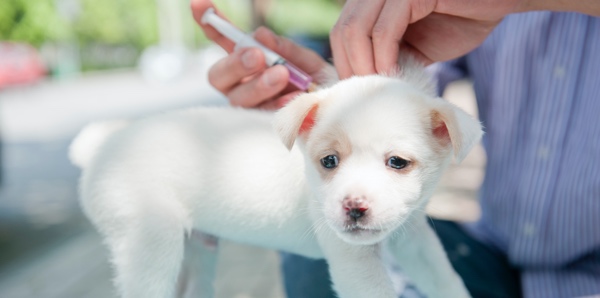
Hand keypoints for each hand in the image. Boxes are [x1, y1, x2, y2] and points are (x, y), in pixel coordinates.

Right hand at [191, 0, 328, 108]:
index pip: (222, 41)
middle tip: (258, 56)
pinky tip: (294, 97)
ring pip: (238, 98)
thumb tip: (260, 35)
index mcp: (247, 64)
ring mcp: (249, 109)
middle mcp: (240, 86)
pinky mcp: (261, 128)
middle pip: (218, 76)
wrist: (337, 115)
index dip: (208, 23)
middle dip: (236, 64)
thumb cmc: (317, 85)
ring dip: (258, 84)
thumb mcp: (307, 61)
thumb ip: (286, 49)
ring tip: (282, 74)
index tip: (198, 3)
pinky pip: (263, 117)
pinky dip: (279, 104)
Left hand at [330, 0, 521, 78]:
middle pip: (343, 30)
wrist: (501, 0)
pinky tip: (393, 74)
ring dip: (364, 65)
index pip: (341, 30)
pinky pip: (384, 31)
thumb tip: (365, 82)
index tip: (359, 90)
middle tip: (368, 93)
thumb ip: (389, 54)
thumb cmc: (461, 18)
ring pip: (356, 30)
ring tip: (380, 87)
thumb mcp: (416, 43)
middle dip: (350, 67)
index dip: (344, 62)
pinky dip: (383, 57)